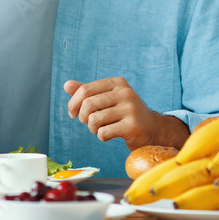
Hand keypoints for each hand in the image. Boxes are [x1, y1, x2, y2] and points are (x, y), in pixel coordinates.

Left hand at [64, 77, 187, 150]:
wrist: (152, 130)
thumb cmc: (124, 113)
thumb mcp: (107, 98)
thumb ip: (87, 92)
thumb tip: (66, 85)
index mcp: (117, 83)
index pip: (85, 89)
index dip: (73, 103)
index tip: (72, 113)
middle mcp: (125, 93)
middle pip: (88, 104)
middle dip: (82, 117)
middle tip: (87, 123)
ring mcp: (131, 109)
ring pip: (94, 119)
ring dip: (92, 128)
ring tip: (99, 129)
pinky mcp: (133, 127)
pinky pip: (104, 132)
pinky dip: (101, 136)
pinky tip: (109, 135)